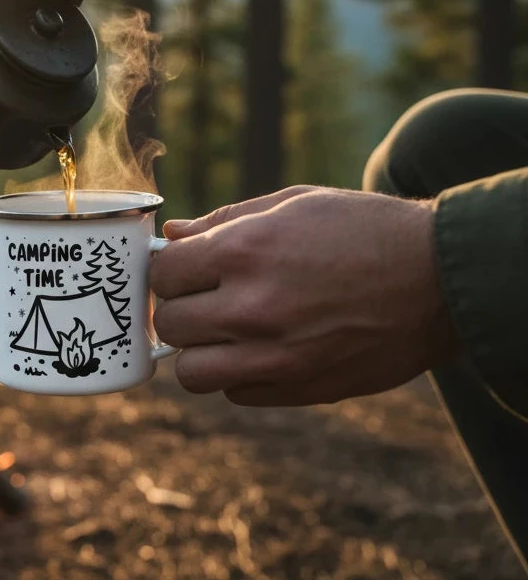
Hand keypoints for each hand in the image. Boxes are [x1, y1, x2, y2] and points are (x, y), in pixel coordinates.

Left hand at [149, 186, 460, 405]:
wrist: (439, 280)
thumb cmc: (364, 230)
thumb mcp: (292, 205)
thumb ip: (223, 221)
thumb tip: (174, 235)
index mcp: (243, 252)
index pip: (162, 274)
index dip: (169, 269)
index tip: (185, 269)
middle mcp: (250, 308)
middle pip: (170, 325)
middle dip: (181, 308)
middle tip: (205, 298)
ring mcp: (274, 356)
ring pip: (191, 374)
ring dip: (201, 352)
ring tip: (224, 331)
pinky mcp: (299, 389)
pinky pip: (237, 394)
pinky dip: (239, 375)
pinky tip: (263, 349)